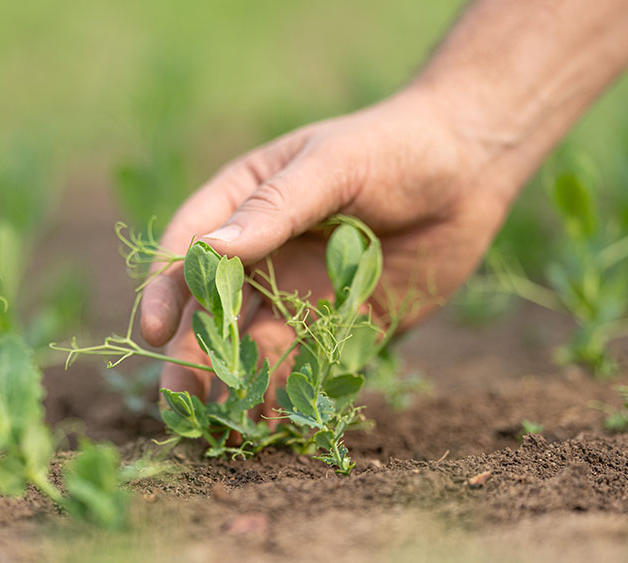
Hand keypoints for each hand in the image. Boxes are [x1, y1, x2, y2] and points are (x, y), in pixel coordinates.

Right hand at [140, 87, 514, 415]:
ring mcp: (302, 292)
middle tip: (177, 403)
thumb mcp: (331, 166)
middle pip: (216, 312)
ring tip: (223, 429)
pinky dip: (291, 395)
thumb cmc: (393, 147)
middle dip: (194, 357)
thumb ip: (274, 209)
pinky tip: (277, 424)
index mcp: (245, 204)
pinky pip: (310, 364)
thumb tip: (211, 250)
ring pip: (258, 348)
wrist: (471, 167)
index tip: (155, 329)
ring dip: (239, 387)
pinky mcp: (343, 323)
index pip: (191, 249)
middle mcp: (266, 255)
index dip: (168, 290)